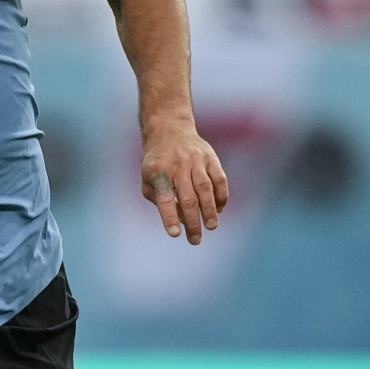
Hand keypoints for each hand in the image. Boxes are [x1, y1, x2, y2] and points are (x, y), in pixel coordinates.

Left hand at [140, 120, 229, 244]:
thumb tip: (180, 220)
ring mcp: (196, 160)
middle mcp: (177, 165)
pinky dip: (222, 196)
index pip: (164, 199)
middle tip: (195, 240)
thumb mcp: (147, 178)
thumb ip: (159, 200)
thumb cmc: (156, 161)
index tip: (175, 234)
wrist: (169, 128)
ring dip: (210, 211)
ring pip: (205, 189)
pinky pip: (219, 179)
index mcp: (158, 172)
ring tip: (212, 226)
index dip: (169, 218)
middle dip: (193, 222)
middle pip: (187, 198)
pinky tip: (220, 208)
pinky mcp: (210, 157)